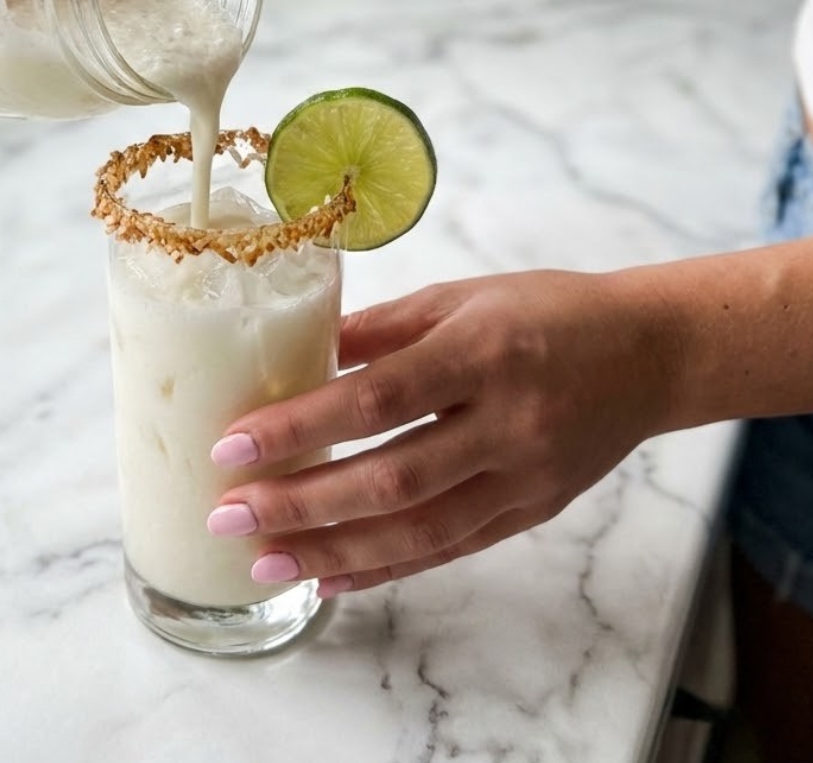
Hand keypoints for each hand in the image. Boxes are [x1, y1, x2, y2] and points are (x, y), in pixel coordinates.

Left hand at [207, 269, 678, 596]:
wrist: (647, 354)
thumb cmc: (547, 311)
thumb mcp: (460, 297)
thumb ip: (382, 328)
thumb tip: (302, 352)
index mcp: (481, 352)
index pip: (376, 400)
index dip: (301, 428)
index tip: (233, 446)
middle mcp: (504, 423)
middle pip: (390, 480)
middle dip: (300, 504)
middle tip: (227, 516)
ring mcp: (522, 478)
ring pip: (417, 532)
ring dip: (332, 552)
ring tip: (263, 562)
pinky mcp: (531, 513)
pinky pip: (450, 551)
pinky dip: (386, 568)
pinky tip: (330, 577)